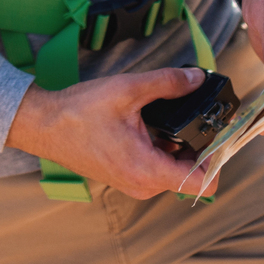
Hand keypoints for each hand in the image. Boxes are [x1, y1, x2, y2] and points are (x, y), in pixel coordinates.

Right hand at [3, 68, 211, 199]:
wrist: (44, 125)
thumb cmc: (78, 113)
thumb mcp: (128, 89)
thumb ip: (167, 83)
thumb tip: (196, 78)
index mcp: (148, 169)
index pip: (204, 182)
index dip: (219, 158)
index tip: (218, 132)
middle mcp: (143, 185)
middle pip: (192, 173)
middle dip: (198, 145)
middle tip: (196, 114)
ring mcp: (134, 183)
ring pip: (174, 170)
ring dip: (178, 145)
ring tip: (166, 116)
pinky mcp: (126, 177)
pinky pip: (157, 168)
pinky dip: (162, 149)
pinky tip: (149, 124)